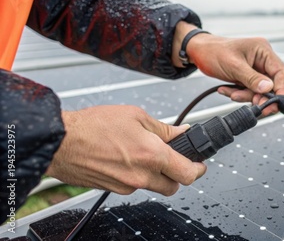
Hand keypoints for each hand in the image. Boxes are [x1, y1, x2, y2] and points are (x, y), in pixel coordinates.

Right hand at [46, 106, 206, 195]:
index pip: (188, 174)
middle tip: (174, 160)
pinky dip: (137, 176)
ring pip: (153, 187)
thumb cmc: (93, 126)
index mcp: (152, 156)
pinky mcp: (113, 190)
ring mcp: (127, 186)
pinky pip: (134, 186)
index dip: (198, 169)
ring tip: (144, 154)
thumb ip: (163, 129)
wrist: (60, 142)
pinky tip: (127, 159)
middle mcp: (142, 176)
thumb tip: (181, 133)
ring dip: (157, 176)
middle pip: (173, 187)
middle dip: (178, 175)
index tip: (200, 164)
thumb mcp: (135, 116)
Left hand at [172, 22, 283, 114]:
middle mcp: (261, 60)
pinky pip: (249, 91)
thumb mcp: (234, 66)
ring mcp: (254, 69)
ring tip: (232, 94)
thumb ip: (252, 78)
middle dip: (261, 96)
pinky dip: (239, 94)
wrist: (199, 52)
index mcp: (263, 50)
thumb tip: (268, 88)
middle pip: (271, 83)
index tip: (277, 101)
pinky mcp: (247, 77)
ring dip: (246, 96)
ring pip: (259, 90)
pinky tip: (227, 90)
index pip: (280, 71)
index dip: (281, 88)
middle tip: (256, 106)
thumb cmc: (214, 51)